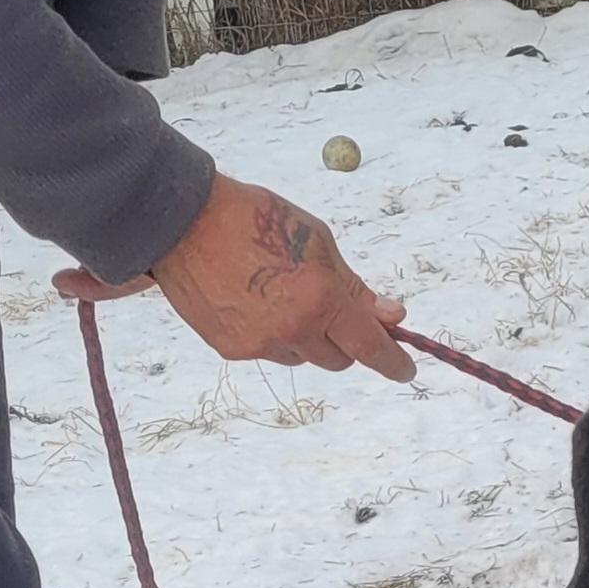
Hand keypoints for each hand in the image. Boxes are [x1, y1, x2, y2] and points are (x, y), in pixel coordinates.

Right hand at [53, 173, 414, 382]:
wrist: (182, 220)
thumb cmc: (255, 217)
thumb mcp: (318, 240)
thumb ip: (354, 286)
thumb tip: (391, 316)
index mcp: (321, 299)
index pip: (370, 347)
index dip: (393, 362)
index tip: (406, 370)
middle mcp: (293, 329)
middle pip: (338, 359)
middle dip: (343, 340)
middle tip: (329, 310)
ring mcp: (261, 344)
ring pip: (302, 357)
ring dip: (304, 337)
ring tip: (277, 293)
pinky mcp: (233, 349)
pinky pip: (268, 352)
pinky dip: (271, 334)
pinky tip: (251, 300)